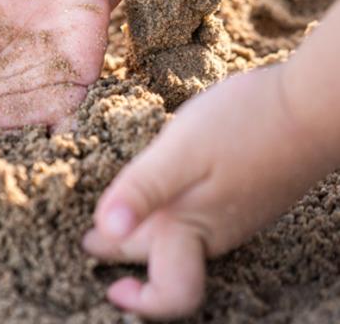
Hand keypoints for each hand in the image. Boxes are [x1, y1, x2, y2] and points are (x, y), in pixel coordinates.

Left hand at [82, 65, 329, 318]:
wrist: (313, 104)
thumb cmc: (247, 124)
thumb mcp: (182, 151)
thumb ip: (143, 189)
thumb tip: (104, 230)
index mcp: (192, 227)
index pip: (168, 291)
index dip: (138, 298)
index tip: (110, 285)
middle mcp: (213, 231)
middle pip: (159, 257)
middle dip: (123, 254)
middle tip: (90, 243)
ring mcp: (232, 216)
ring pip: (178, 238)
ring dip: (144, 235)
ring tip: (117, 222)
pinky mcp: (242, 197)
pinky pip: (196, 220)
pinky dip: (166, 217)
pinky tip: (158, 197)